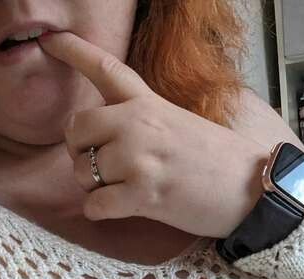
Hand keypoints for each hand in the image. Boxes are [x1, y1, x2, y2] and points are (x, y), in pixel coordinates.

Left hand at [38, 31, 271, 238]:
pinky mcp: (144, 195)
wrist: (253, 188)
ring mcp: (140, 159)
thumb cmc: (218, 161)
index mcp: (148, 103)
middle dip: (78, 152)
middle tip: (99, 166)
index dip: (73, 51)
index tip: (51, 41)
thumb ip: (142, 121)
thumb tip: (107, 137)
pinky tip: (119, 209)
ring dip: (93, 187)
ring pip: (81, 173)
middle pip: (76, 129)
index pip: (104, 69)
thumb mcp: (179, 124)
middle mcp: (138, 125)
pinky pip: (95, 205)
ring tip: (121, 190)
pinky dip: (100, 212)